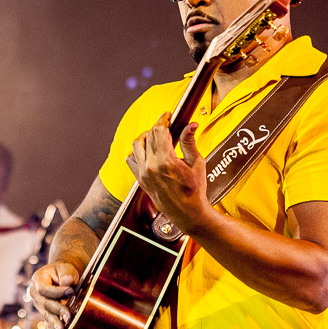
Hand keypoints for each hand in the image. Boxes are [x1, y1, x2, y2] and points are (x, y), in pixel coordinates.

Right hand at [28, 261, 80, 328]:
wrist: (62, 275)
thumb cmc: (65, 271)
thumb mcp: (66, 268)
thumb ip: (67, 273)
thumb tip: (67, 283)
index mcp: (38, 279)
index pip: (43, 289)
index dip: (56, 292)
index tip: (70, 291)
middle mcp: (35, 293)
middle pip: (45, 304)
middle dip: (58, 312)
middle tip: (69, 318)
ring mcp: (39, 305)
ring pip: (47, 316)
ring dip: (55, 326)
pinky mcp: (46, 314)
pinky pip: (48, 324)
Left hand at [127, 113, 209, 235]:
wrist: (187, 213)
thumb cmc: (194, 191)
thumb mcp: (196, 163)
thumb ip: (189, 142)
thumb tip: (191, 125)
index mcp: (166, 161)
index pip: (159, 131)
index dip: (163, 119)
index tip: (168, 115)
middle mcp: (151, 167)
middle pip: (149, 136)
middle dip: (158, 127)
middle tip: (167, 126)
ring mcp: (143, 174)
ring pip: (137, 145)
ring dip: (145, 137)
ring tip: (156, 136)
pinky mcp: (140, 180)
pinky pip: (131, 159)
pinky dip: (137, 152)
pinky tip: (146, 151)